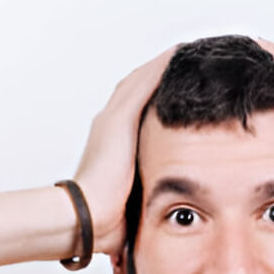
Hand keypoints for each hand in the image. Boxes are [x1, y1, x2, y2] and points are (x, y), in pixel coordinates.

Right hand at [72, 43, 178, 256]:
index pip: (137, 111)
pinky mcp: (118, 120)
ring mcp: (112, 121)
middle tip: (188, 60)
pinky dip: (161, 67)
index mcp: (113, 144)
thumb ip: (146, 198)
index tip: (179, 87)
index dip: (156, 95)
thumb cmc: (105, 222)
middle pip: (138, 89)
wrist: (84, 220)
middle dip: (162, 75)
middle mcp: (110, 126)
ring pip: (141, 81)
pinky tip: (180, 53)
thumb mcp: (132, 204)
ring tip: (189, 51)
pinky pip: (143, 83)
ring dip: (164, 66)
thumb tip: (165, 216)